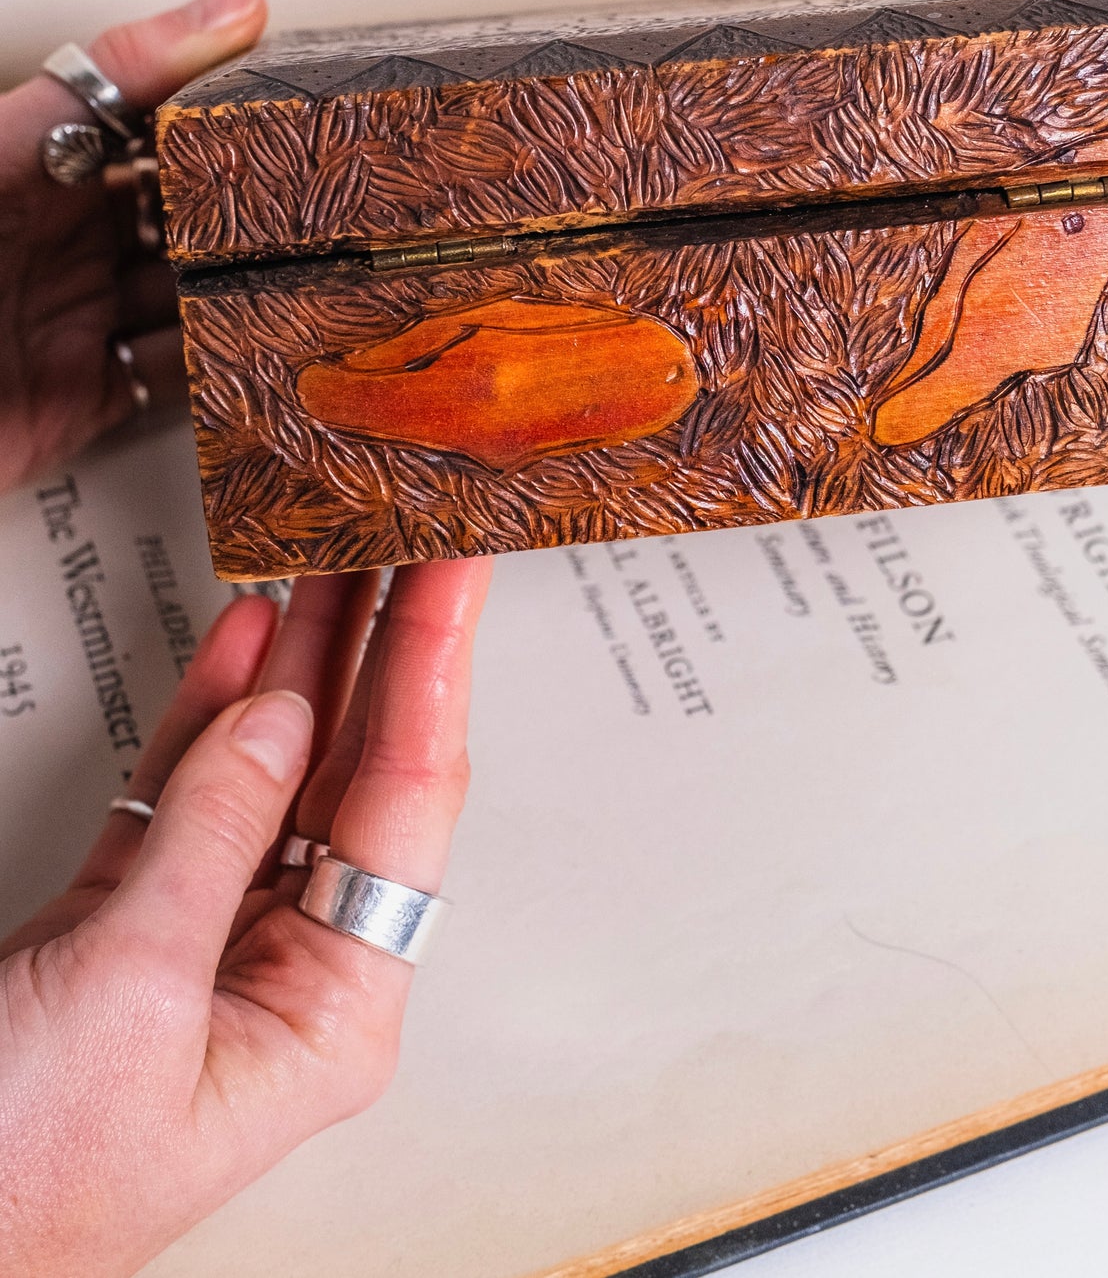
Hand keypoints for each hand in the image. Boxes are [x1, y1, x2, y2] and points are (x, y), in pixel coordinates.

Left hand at [0, 0, 266, 492]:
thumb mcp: (12, 144)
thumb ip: (116, 74)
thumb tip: (230, 4)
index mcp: (36, 167)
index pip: (148, 119)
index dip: (220, 105)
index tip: (295, 91)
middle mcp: (59, 241)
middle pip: (180, 210)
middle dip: (249, 201)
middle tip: (322, 187)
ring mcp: (76, 318)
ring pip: (188, 292)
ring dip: (247, 282)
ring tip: (313, 263)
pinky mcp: (88, 394)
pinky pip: (174, 373)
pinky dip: (222, 361)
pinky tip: (263, 338)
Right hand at [0, 556, 490, 1277]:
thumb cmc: (20, 1178)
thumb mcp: (132, 992)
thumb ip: (215, 835)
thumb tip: (281, 712)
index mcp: (333, 1012)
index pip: (408, 798)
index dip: (434, 666)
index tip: (458, 571)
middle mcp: (292, 972)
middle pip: (360, 771)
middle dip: (386, 646)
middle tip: (416, 536)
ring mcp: (209, 943)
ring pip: (278, 768)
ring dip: (306, 661)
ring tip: (342, 555)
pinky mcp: (125, 927)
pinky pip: (191, 794)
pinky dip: (214, 711)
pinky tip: (248, 637)